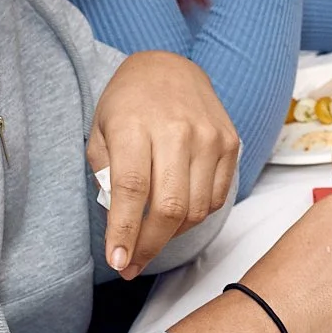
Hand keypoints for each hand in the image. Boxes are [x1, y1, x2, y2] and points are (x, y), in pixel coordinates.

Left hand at [89, 52, 239, 278]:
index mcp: (136, 125)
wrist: (170, 67)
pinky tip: (176, 215)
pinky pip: (216, 197)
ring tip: (152, 236)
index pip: (132, 188)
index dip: (125, 231)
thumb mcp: (100, 131)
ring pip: (197, 208)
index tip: (118, 261)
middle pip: (169, 206)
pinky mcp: (231, 143)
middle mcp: (179, 131)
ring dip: (171, 234)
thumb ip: (106, 175)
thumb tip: (121, 223)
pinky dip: (195, 216)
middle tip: (132, 265)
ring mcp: (211, 138)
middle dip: (149, 245)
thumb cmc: (128, 103)